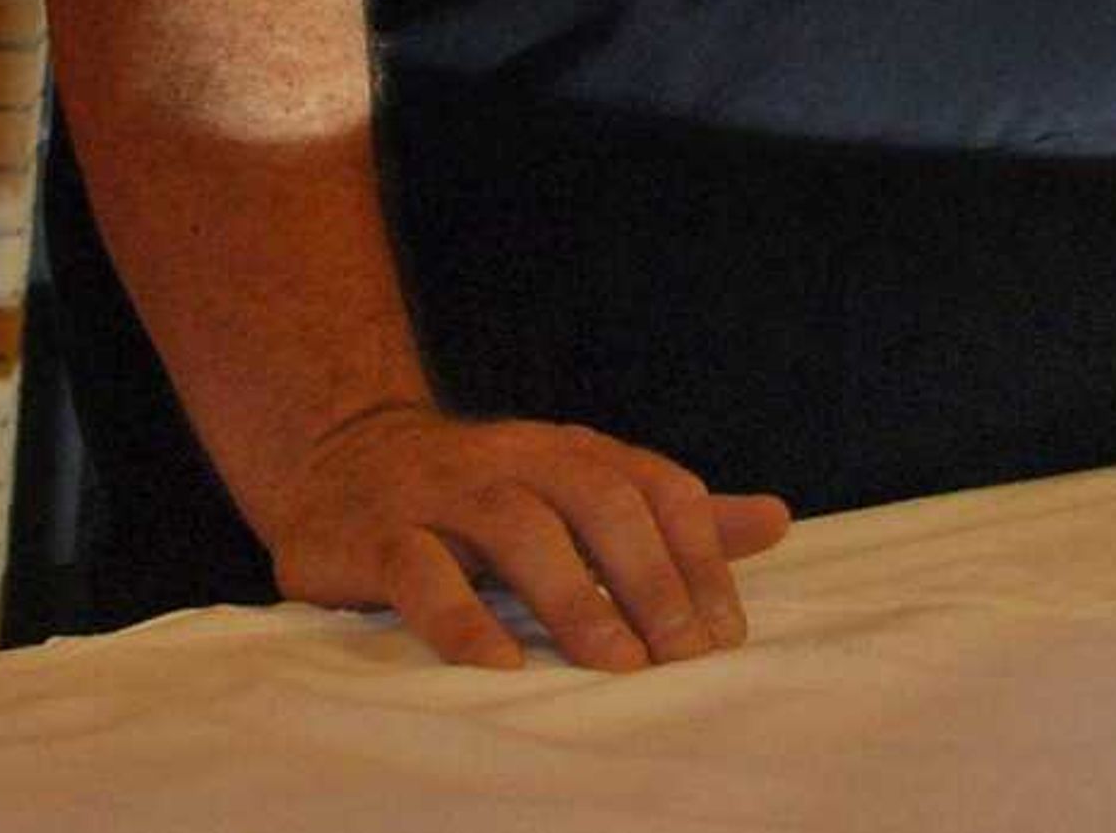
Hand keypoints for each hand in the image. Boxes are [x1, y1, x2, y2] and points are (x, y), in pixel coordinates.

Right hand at [262, 402, 791, 672]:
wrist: (338, 458)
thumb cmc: (481, 491)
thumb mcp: (576, 489)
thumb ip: (668, 513)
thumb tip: (777, 520)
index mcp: (573, 451)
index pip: (658, 488)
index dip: (699, 556)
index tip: (724, 633)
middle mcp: (517, 458)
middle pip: (601, 501)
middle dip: (652, 578)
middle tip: (684, 654)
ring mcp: (445, 490)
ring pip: (520, 528)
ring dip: (576, 597)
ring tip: (618, 664)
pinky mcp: (377, 534)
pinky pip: (422, 571)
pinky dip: (463, 618)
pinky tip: (502, 665)